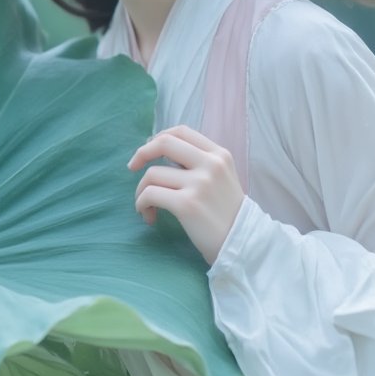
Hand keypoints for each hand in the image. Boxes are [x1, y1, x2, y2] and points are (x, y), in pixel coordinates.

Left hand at [127, 125, 243, 265]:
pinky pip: (150, 195)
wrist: (243, 244)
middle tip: (132, 168)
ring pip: (152, 174)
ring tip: (147, 206)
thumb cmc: (227, 214)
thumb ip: (200, 162)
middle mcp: (210, 164)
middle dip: (141, 153)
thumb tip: (160, 152)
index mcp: (219, 155)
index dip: (158, 138)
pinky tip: (148, 216)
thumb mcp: (223, 178)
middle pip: (164, 143)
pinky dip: (142, 204)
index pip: (181, 131)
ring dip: (141, 191)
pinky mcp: (187, 204)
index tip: (148, 151)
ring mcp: (199, 183)